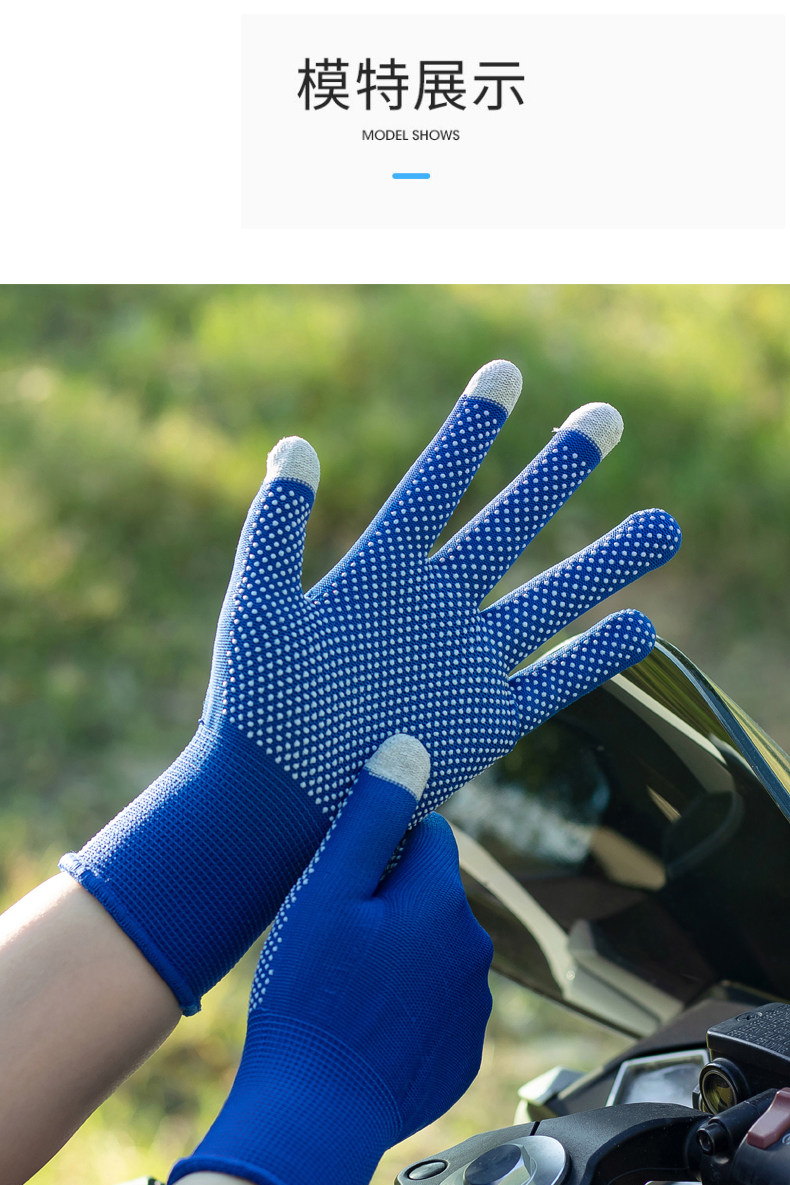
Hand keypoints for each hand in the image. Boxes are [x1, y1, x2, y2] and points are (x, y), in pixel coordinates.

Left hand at [60, 360, 679, 1011]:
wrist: (278, 802)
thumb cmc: (256, 706)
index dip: (472, 428)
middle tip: (608, 418)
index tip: (507, 372)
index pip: (437, 482)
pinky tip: (644, 626)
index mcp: (380, 571)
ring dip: (607, 561)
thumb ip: (276, 528)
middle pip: (511, 523)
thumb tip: (292, 446)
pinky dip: (598, 658)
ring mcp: (465, 662)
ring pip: (552, 598)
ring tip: (664, 525)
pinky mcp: (486, 721)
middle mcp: (434, 607)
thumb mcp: (260, 607)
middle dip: (560, 470)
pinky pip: (555, 683)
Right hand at [169, 735, 493, 1184]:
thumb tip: (410, 750)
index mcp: (441, 900)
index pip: (429, 836)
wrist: (314, 1113)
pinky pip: (437, 1007)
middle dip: (393, 902)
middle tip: (335, 938)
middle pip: (432, 895)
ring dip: (401, 954)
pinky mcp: (462, 1054)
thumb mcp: (326, 890)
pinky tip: (364, 1025)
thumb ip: (372, 816)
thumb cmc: (308, 996)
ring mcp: (473, 1007)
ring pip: (436, 951)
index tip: (345, 879)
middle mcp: (473, 949)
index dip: (383, 848)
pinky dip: (407, 1007)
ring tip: (345, 988)